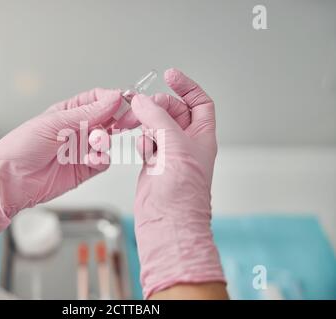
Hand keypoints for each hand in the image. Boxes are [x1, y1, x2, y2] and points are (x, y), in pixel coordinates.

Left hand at [0, 88, 121, 243]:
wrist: (10, 182)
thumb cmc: (20, 148)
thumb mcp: (54, 123)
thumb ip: (87, 113)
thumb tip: (113, 98)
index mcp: (68, 112)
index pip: (97, 99)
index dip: (113, 98)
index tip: (126, 100)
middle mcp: (77, 129)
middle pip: (108, 119)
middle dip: (119, 119)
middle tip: (127, 121)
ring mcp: (81, 149)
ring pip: (107, 141)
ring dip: (106, 141)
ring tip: (96, 144)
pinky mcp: (84, 169)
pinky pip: (103, 161)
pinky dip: (102, 159)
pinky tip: (91, 159)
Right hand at [131, 68, 224, 298]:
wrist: (167, 220)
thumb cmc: (182, 192)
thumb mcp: (174, 145)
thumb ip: (157, 118)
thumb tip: (141, 100)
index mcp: (202, 136)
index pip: (199, 102)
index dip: (186, 87)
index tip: (169, 76)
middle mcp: (187, 143)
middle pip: (172, 111)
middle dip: (158, 106)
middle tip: (143, 106)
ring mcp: (169, 153)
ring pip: (155, 125)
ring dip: (146, 124)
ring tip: (140, 130)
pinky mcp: (152, 163)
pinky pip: (145, 141)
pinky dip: (141, 141)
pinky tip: (144, 151)